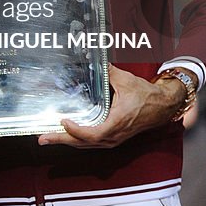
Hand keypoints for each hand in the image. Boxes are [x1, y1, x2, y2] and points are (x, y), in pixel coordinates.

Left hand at [37, 65, 183, 148]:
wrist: (163, 106)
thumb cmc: (146, 95)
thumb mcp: (125, 80)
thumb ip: (107, 71)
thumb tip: (93, 59)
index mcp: (117, 122)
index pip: (93, 134)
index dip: (76, 131)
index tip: (63, 121)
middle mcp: (114, 135)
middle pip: (84, 143)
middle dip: (62, 140)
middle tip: (42, 138)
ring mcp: (114, 139)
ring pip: (87, 145)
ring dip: (67, 142)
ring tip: (48, 138)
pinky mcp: (113, 138)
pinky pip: (92, 143)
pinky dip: (77, 140)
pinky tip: (65, 136)